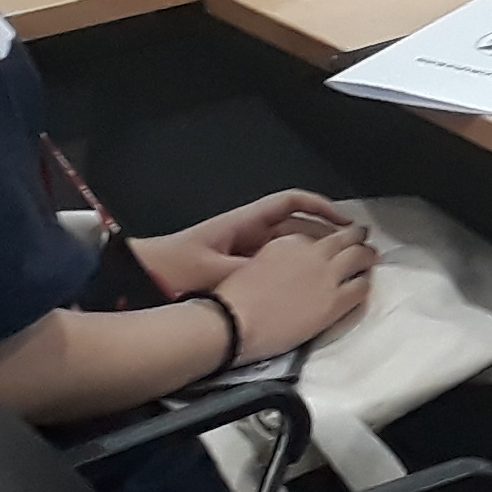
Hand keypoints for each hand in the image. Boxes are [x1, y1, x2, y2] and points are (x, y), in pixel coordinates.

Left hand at [136, 191, 353, 295]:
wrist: (138, 279)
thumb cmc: (172, 268)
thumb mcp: (215, 271)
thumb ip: (252, 272)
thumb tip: (286, 276)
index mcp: (244, 222)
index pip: (292, 203)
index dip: (322, 208)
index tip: (345, 222)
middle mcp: (247, 233)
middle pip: (295, 225)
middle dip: (324, 233)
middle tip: (353, 248)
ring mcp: (242, 253)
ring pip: (286, 247)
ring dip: (311, 254)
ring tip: (337, 269)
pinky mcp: (235, 272)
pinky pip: (272, 266)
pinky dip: (291, 271)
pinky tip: (304, 288)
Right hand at [211, 220, 377, 360]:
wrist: (233, 322)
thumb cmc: (232, 301)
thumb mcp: (251, 266)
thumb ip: (275, 261)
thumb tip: (283, 270)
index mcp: (288, 242)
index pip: (317, 233)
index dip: (328, 237)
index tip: (331, 240)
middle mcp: (312, 253)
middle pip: (344, 238)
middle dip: (356, 237)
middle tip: (362, 238)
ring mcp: (327, 275)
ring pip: (360, 256)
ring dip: (368, 256)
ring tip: (372, 257)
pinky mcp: (336, 301)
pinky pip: (361, 287)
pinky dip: (366, 284)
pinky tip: (365, 285)